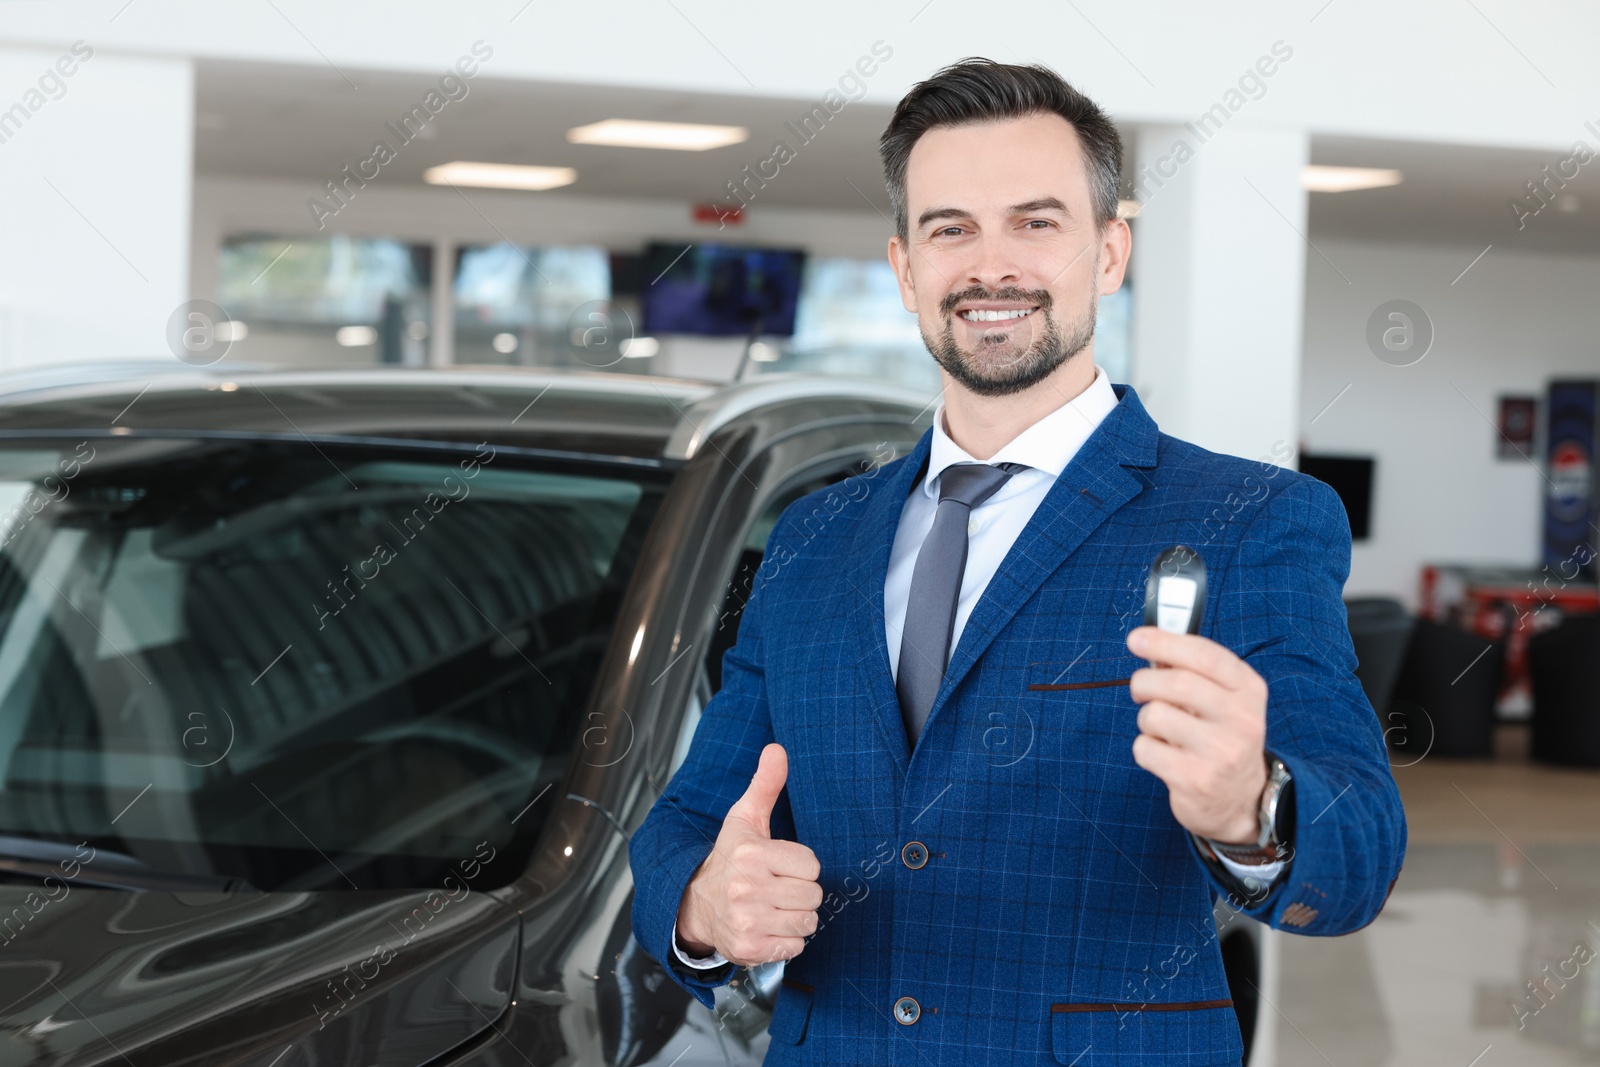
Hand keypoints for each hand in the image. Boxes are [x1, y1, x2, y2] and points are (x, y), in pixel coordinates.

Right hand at [676, 743, 822, 965]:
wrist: (694, 904)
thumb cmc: (728, 859)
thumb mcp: (744, 820)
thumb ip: (765, 785)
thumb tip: (777, 750)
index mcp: (751, 854)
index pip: (811, 864)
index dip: (800, 865)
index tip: (779, 865)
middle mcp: (747, 887)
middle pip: (813, 894)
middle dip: (799, 891)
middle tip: (776, 888)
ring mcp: (747, 920)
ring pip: (808, 921)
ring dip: (795, 917)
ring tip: (773, 907)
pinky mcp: (749, 948)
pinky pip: (796, 946)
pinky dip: (787, 940)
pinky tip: (768, 927)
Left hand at [1126, 626, 1267, 844]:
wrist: (1241, 800)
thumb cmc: (1221, 737)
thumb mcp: (1224, 700)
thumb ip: (1193, 670)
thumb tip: (1149, 641)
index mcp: (1249, 691)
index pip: (1205, 655)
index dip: (1165, 642)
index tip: (1136, 639)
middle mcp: (1241, 720)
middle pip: (1176, 682)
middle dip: (1144, 681)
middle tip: (1140, 689)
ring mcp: (1220, 752)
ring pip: (1154, 715)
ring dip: (1146, 719)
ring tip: (1161, 730)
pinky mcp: (1195, 780)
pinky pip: (1145, 748)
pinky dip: (1145, 749)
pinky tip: (1164, 755)